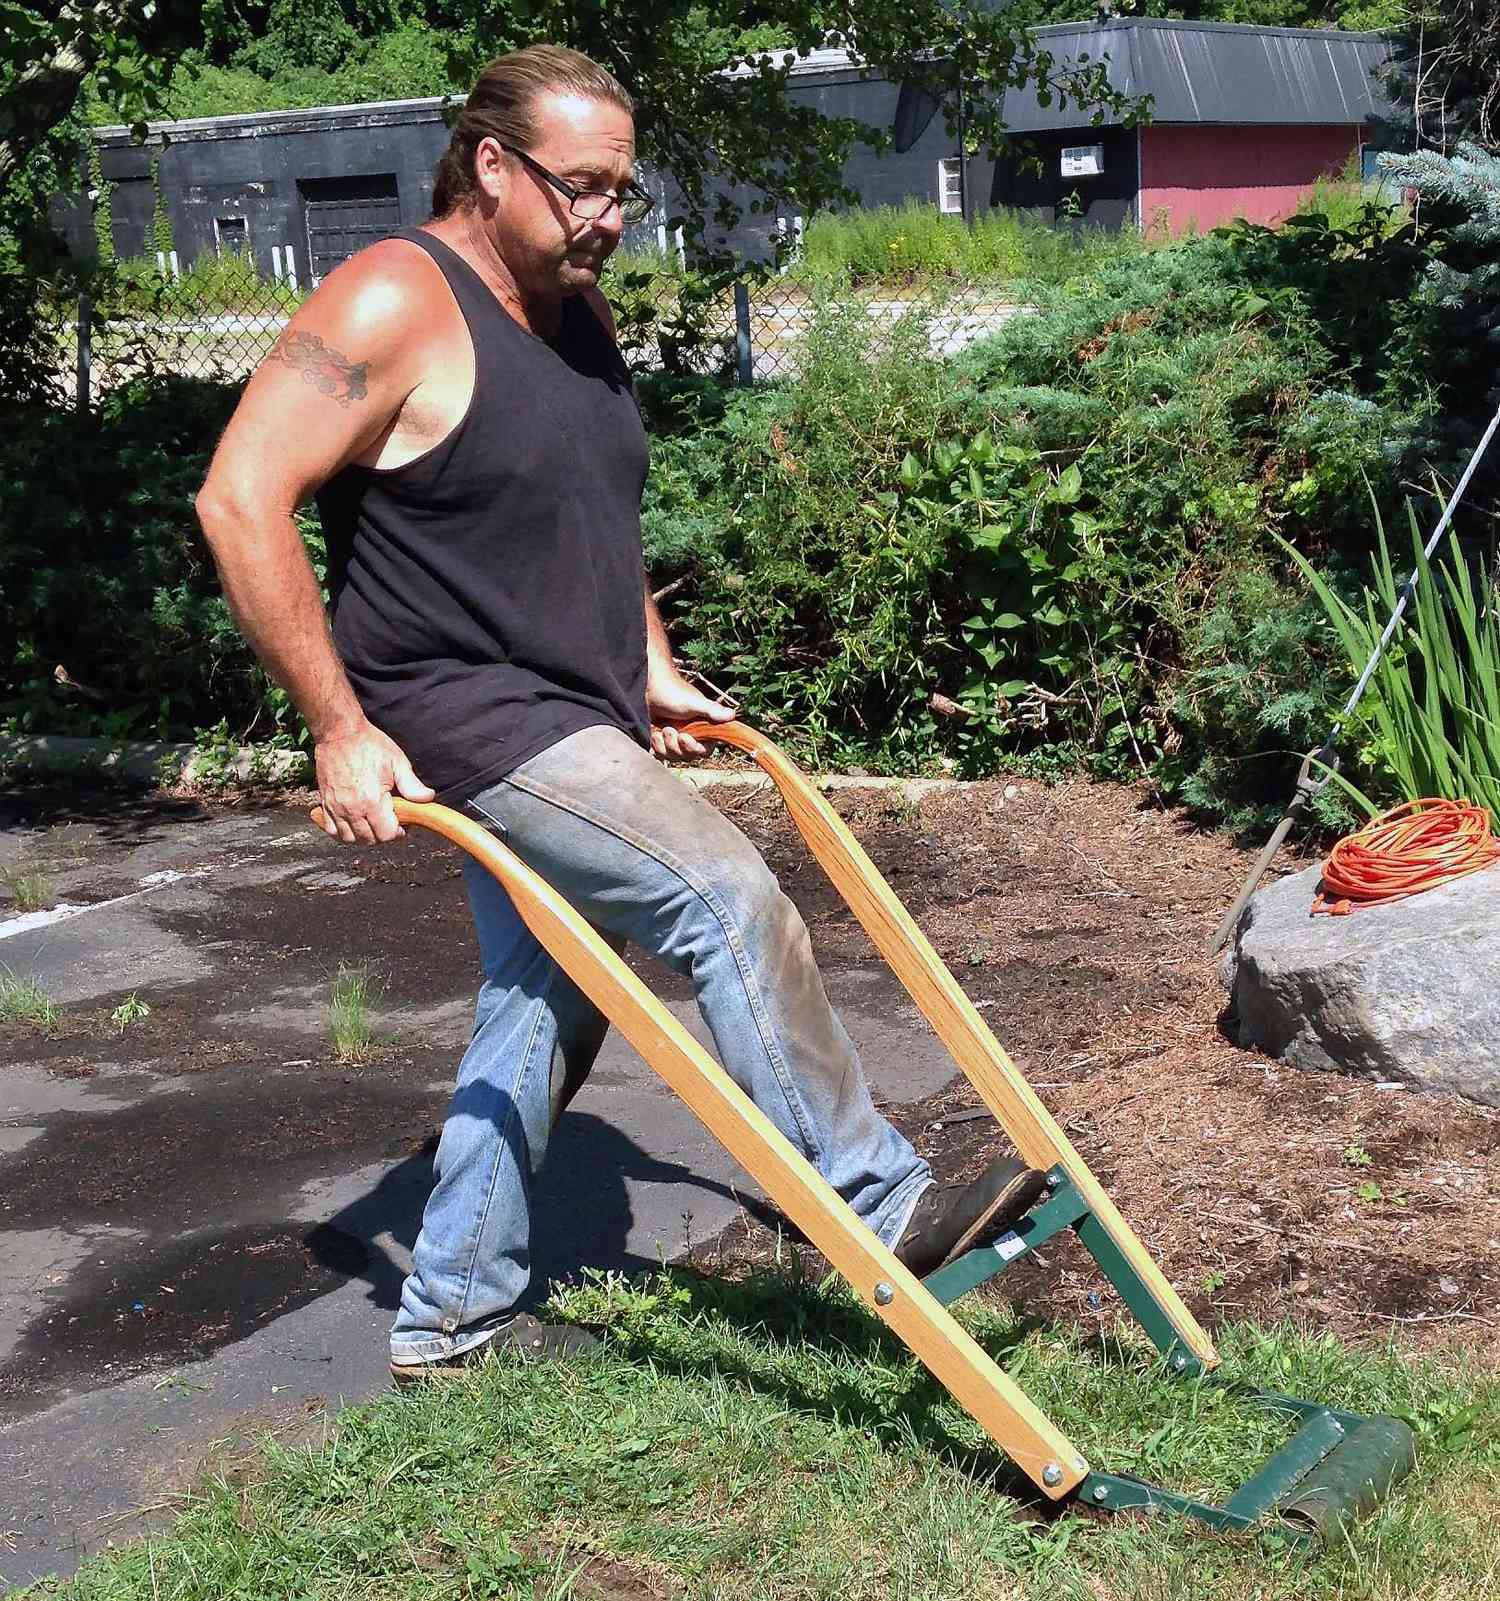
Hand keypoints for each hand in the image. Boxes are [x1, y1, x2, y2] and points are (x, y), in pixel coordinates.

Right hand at [313, 721, 435, 842]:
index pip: (386, 834)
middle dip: (382, 834)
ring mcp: (335, 807)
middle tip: (389, 821)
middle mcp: (351, 808)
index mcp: (372, 801)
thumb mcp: (397, 762)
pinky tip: (353, 823)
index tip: (402, 824)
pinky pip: (332, 830)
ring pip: (350, 838)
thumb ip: (412, 785)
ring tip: (372, 822)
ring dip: (363, 835)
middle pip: (369, 839)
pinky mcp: (325, 803)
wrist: (339, 732)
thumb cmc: (368, 744)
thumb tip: (427, 798)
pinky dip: (342, 832)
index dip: (398, 832)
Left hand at [645, 666, 737, 760]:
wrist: (647, 686)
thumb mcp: (693, 702)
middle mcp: (690, 735)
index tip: (684, 737)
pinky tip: (652, 735)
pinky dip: (654, 748)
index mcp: (703, 728)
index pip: (704, 751)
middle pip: (686, 756)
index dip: (693, 748)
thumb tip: (732, 715)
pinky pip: (659, 755)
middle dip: (674, 745)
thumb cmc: (672, 691)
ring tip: (658, 730)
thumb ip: (711, 710)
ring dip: (662, 745)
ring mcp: (674, 738)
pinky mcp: (660, 740)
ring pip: (671, 756)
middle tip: (667, 729)